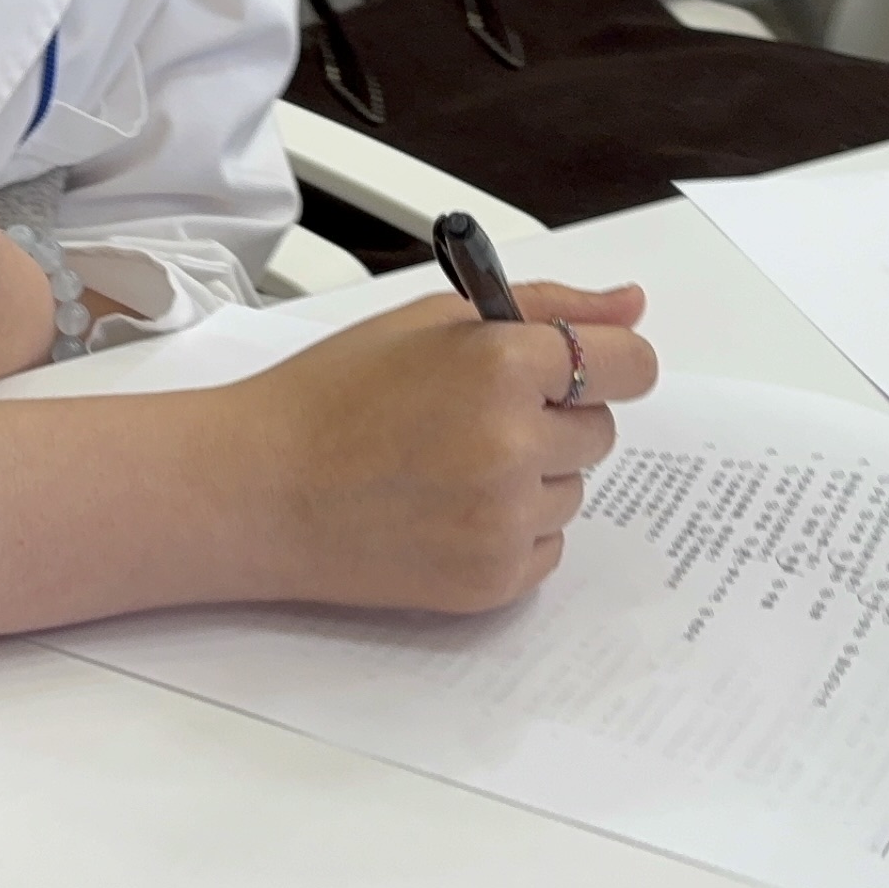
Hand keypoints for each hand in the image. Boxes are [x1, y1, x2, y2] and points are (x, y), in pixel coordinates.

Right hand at [231, 283, 657, 613]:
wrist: (259, 488)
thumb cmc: (331, 397)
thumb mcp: (431, 322)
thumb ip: (543, 307)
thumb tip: (629, 306)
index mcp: (502, 365)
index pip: (628, 365)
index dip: (606, 363)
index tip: (582, 372)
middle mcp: (515, 445)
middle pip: (600, 430)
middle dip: (552, 418)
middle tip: (469, 417)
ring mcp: (505, 520)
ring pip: (574, 490)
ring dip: (531, 478)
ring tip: (445, 466)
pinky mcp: (493, 580)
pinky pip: (548, 547)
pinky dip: (511, 530)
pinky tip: (445, 509)